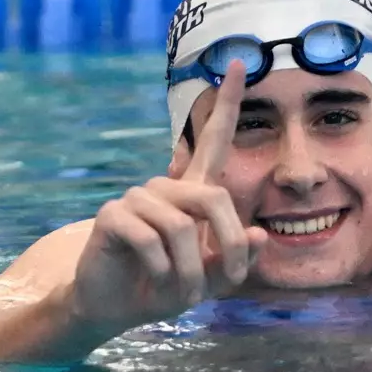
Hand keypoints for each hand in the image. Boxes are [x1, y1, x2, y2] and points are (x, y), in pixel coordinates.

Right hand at [70, 62, 267, 331]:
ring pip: (182, 228)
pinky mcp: (113, 215)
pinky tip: (154, 279)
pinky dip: (162, 270)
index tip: (238, 65)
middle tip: (230, 281)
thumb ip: (235, 259)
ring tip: (181, 295)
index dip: (227, 104)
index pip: (213, 139)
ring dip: (189, 272)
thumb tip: (258, 235)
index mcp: (192, 192)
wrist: (113, 306)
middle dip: (229, 246)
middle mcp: (166, 186)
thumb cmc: (165, 286)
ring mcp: (137, 197)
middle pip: (215, 198)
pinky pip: (151, 240)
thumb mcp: (208, 278)